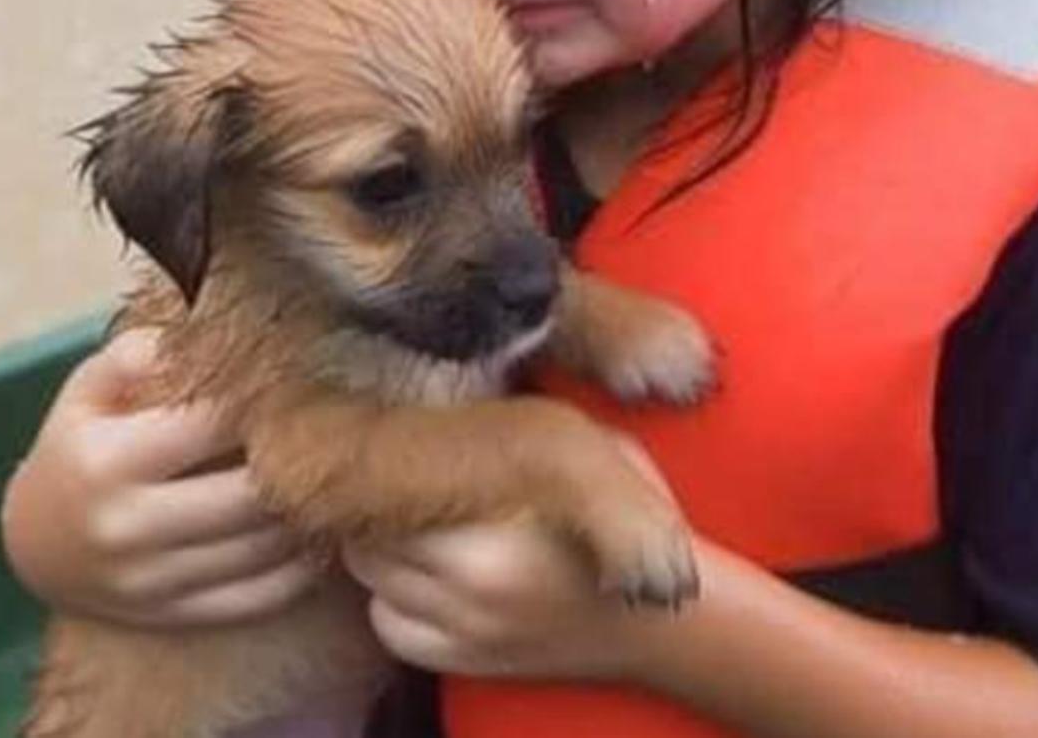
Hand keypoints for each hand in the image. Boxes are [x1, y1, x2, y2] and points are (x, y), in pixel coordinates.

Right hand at [0, 329, 320, 627]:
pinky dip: (303, 564)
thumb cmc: (80, 445)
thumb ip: (141, 353)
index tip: (298, 377)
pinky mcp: (174, 616)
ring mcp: (151, 581)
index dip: (267, 396)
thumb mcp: (90, 389)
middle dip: (300, 458)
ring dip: (308, 508)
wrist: (33, 546)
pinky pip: (261, 595)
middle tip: (329, 428)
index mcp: (107, 462)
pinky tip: (315, 527)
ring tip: (331, 471)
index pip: (215, 422)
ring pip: (265, 546)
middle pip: (252, 493)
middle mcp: (127, 527)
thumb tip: (202, 334)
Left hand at [343, 438, 687, 683]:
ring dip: (387, 548)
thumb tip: (464, 374)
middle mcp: (468, 590)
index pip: (394, 493)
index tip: (412, 439)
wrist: (666, 620)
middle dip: (386, 504)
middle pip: (372, 538)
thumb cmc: (635, 521)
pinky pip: (389, 625)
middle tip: (416, 475)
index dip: (397, 460)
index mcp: (494, 536)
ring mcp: (464, 631)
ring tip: (427, 518)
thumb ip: (524, 427)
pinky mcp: (462, 663)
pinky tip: (431, 575)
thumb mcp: (592, 451)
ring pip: (372, 579)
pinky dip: (395, 600)